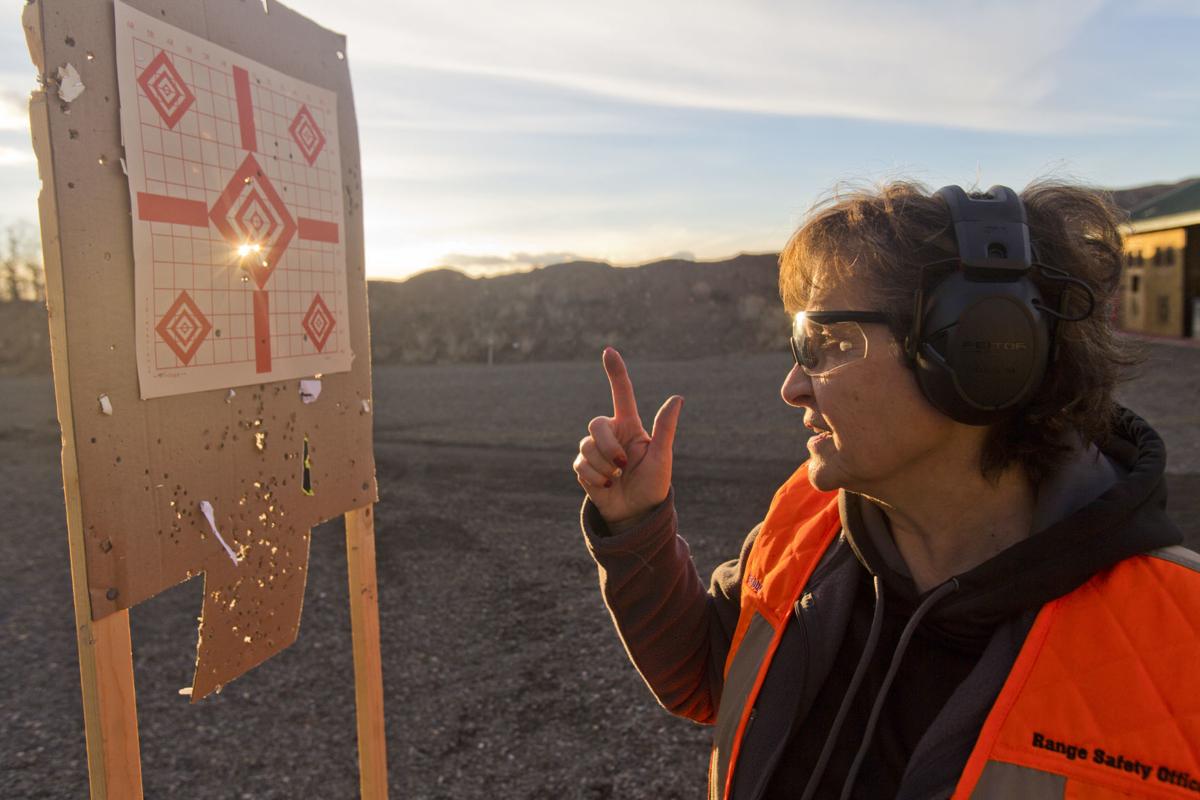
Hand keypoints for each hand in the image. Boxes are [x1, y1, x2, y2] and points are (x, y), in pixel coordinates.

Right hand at [573, 347, 683, 523]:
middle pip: (596, 423)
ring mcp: (595, 450)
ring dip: (603, 466)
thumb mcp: (662, 457)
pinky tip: (606, 485)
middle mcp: (611, 434)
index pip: (621, 393)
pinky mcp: (583, 467)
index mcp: (630, 426)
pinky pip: (580, 464)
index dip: (615, 372)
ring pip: (586, 446)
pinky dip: (594, 477)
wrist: (636, 513)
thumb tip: (677, 397)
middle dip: (607, 446)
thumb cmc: (654, 484)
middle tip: (623, 465)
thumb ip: (665, 428)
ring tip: (617, 478)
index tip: (609, 351)